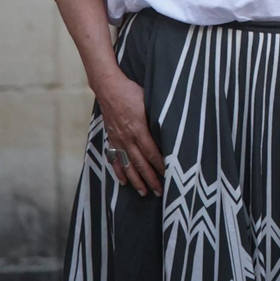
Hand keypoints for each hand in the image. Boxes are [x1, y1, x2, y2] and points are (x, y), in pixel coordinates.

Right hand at [91, 69, 166, 196]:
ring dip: (136, 180)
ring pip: (128, 164)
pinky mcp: (111, 138)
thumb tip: (171, 129)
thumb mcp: (149, 102)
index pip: (152, 152)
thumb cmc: (132, 92)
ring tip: (144, 192)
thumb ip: (157, 118)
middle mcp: (127, 137)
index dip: (160, 165)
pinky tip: (124, 181)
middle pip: (140, 163)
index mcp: (139, 129)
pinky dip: (119, 171)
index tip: (168, 175)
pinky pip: (115, 158)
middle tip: (159, 192)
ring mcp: (118, 139)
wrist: (108, 87)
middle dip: (150, 178)